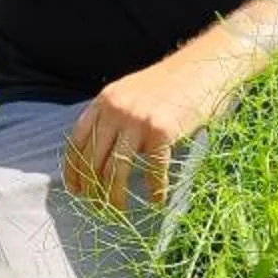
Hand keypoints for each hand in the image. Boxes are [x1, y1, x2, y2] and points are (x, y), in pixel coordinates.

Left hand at [63, 49, 243, 207]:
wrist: (204, 66)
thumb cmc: (172, 83)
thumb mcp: (132, 92)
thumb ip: (115, 116)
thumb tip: (103, 153)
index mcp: (105, 100)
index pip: (76, 141)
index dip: (72, 170)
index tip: (75, 190)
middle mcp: (116, 110)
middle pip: (93, 160)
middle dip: (92, 190)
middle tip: (98, 208)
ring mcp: (138, 120)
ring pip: (116, 170)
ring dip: (115, 197)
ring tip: (119, 211)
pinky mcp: (162, 131)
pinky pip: (152, 170)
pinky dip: (154, 189)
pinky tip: (157, 200)